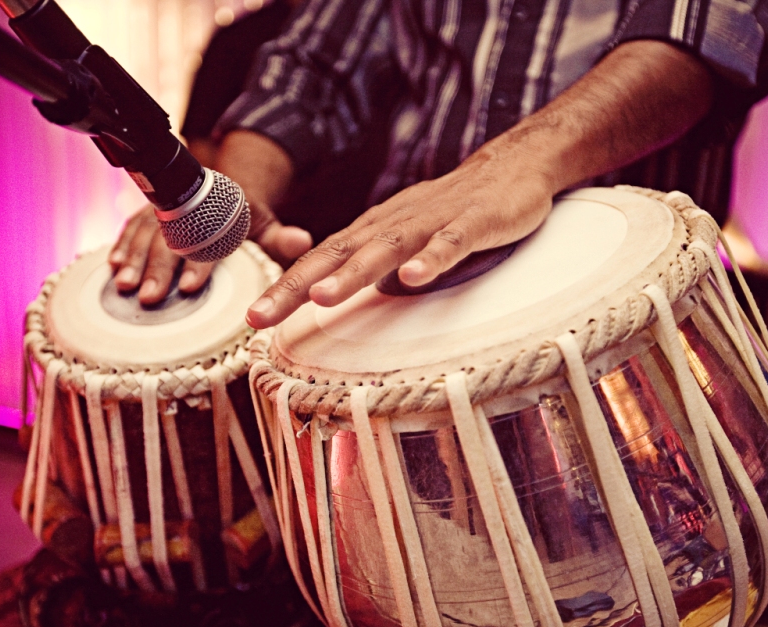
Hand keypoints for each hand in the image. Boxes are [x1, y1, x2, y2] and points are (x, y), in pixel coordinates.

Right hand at [109, 195, 312, 304]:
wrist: (224, 186)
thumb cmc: (245, 217)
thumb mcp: (266, 224)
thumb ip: (280, 238)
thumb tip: (302, 241)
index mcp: (219, 210)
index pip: (208, 239)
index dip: (198, 263)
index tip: (189, 287)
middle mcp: (188, 208)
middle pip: (171, 239)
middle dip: (158, 269)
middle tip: (150, 298)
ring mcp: (164, 210)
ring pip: (145, 232)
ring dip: (133, 259)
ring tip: (124, 286)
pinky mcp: (148, 213)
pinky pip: (130, 227)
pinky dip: (121, 245)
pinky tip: (111, 266)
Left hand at [245, 132, 557, 328]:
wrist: (514, 165)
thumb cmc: (454, 211)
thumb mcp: (406, 241)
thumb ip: (377, 269)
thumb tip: (349, 303)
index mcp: (374, 230)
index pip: (320, 260)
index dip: (285, 288)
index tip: (253, 318)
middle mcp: (394, 223)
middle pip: (338, 254)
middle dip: (297, 285)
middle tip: (261, 315)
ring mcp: (433, 221)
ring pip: (387, 247)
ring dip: (353, 273)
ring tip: (321, 297)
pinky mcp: (474, 222)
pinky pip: (450, 242)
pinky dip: (431, 259)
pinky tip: (413, 278)